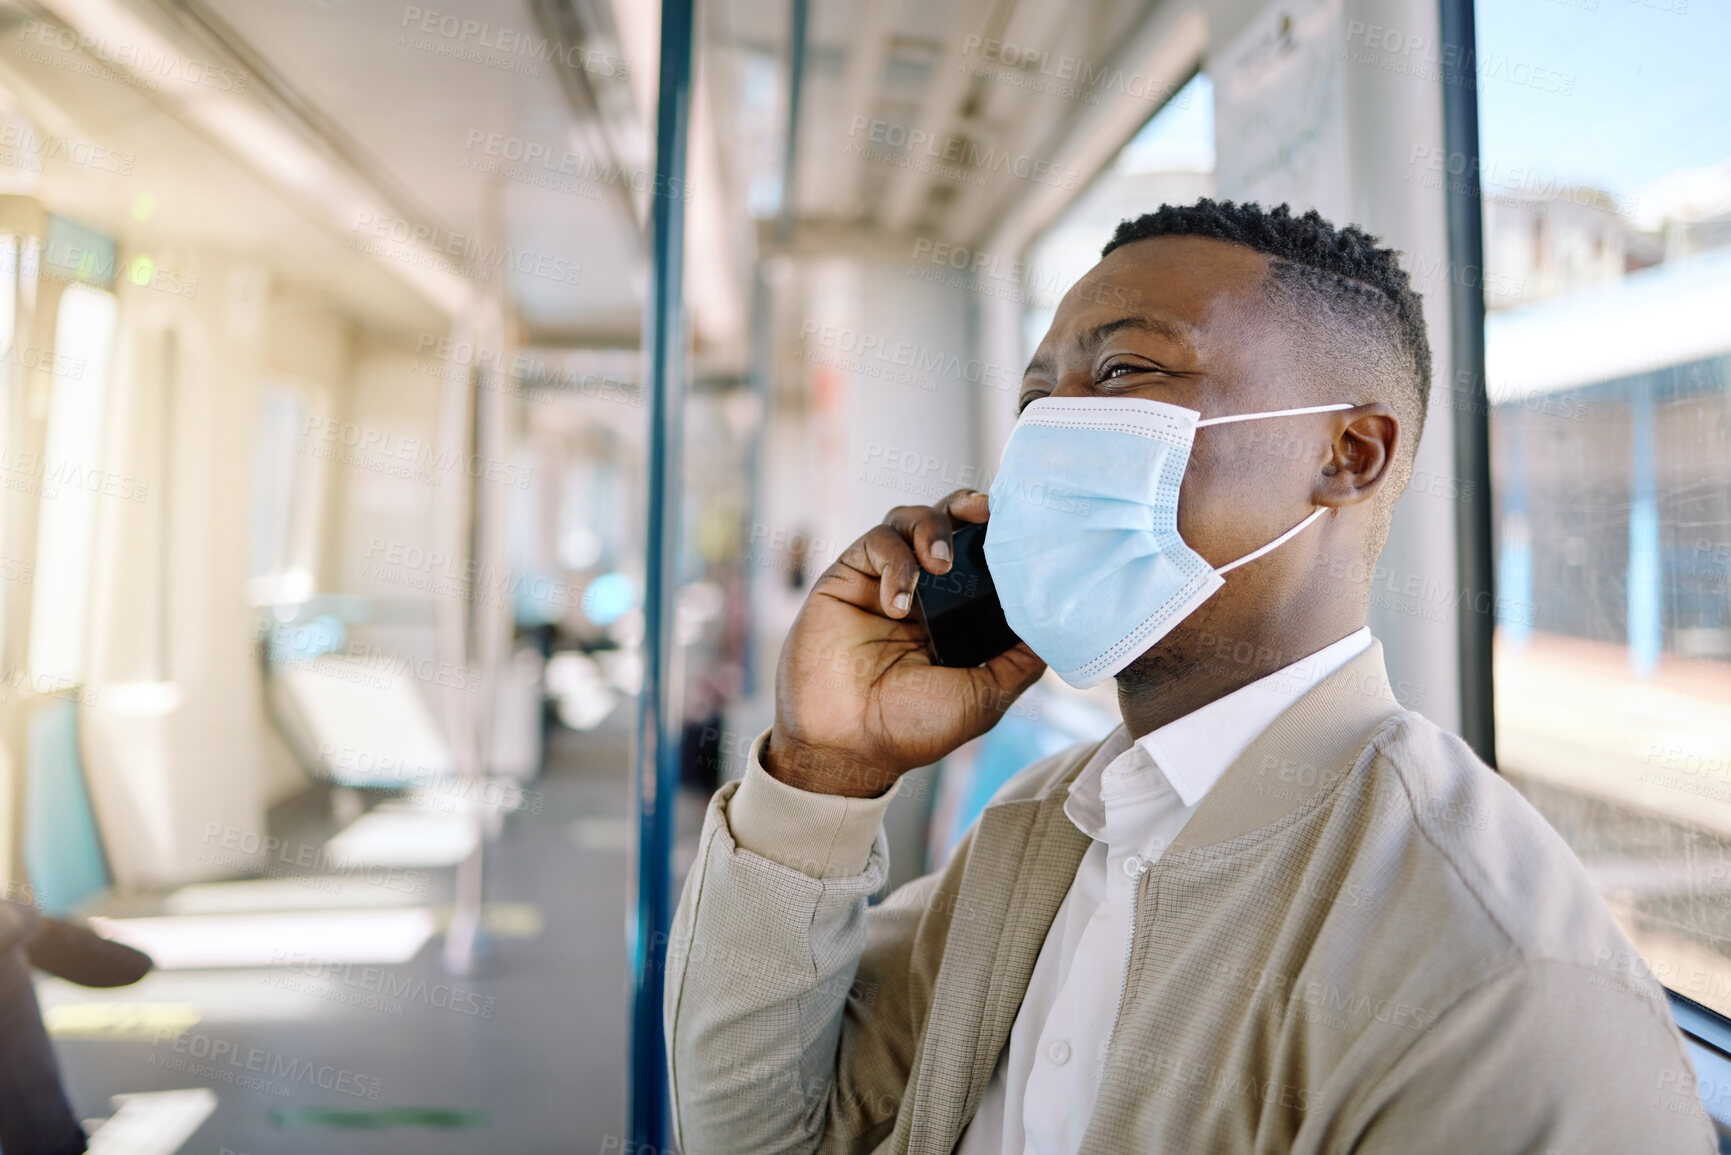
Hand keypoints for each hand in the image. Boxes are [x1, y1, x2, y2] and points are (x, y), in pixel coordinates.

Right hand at [765, 490, 1045, 796]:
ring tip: (939, 564)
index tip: (1021, 525)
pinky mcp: (848, 577)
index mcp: (958, 613)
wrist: (847, 746)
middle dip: (967, 507)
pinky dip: (894, 563)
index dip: (999, 534)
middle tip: (984, 512)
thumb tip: (1062, 624)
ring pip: (910, 520)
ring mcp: (884, 580)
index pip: (982, 555)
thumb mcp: (985, 697)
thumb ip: (1021, 660)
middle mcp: (923, 591)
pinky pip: (876, 544)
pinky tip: (898, 602)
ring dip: (931, 529)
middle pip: (948, 522)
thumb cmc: (912, 729)